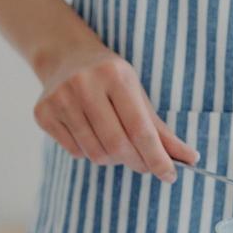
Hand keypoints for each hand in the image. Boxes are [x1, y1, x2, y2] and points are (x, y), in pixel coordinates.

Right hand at [35, 40, 197, 179]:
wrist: (65, 57)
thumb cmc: (110, 80)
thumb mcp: (137, 94)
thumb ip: (160, 130)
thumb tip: (190, 158)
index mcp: (114, 75)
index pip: (139, 128)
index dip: (156, 156)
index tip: (170, 175)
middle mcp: (84, 84)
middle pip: (116, 145)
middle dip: (135, 161)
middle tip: (144, 165)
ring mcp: (59, 99)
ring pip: (94, 153)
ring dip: (112, 158)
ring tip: (115, 144)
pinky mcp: (42, 113)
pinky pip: (75, 152)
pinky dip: (89, 152)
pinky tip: (90, 134)